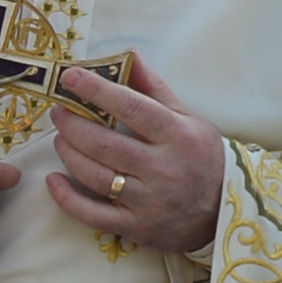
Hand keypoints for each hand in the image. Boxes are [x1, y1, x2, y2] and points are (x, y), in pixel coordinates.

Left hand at [42, 55, 226, 255]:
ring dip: (68, 153)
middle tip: (58, 110)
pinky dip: (66, 197)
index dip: (96, 90)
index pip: (131, 107)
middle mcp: (162, 169)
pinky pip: (92, 214)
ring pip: (94, 175)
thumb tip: (128, 55)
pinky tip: (53, 179)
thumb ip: (154, 89)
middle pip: (104, 143)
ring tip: (61, 138)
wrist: (227, 211)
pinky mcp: (136, 227)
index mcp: (177, 136)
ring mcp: (148, 201)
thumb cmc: (203, 157)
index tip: (70, 77)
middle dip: (72, 124)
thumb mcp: (188, 119)